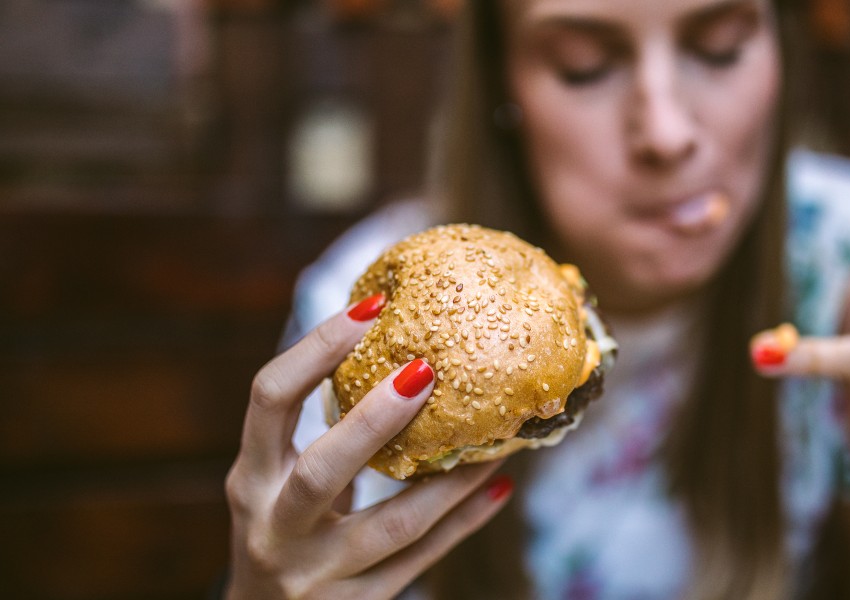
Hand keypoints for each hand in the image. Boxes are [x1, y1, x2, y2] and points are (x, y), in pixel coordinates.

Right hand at [224, 296, 511, 598]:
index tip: (370, 308)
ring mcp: (314, 574)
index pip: (269, 398)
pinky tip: (498, 486)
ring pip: (392, 525)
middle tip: (426, 369)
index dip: (316, 349)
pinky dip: (464, 523)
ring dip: (450, 480)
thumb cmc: (282, 530)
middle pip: (322, 470)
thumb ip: (320, 434)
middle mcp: (274, 525)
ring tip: (496, 440)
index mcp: (251, 477)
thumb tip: (400, 351)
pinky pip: (420, 560)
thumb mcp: (277, 482)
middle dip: (374, 420)